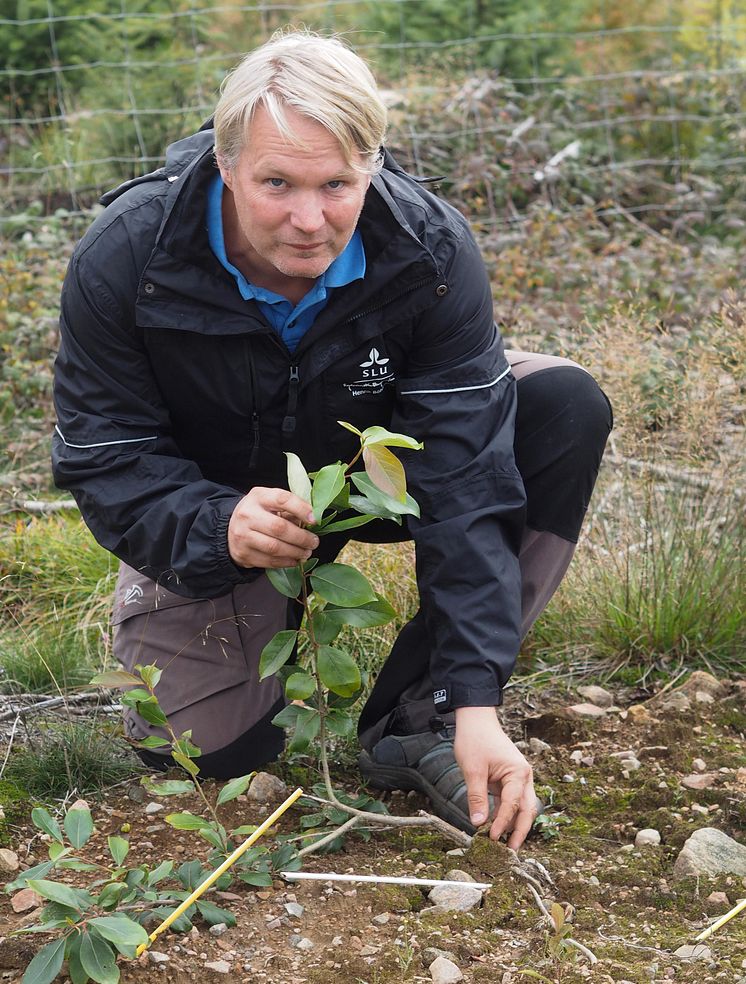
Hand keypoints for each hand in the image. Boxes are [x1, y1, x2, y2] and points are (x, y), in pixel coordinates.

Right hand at [228, 487, 318, 568]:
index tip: (315, 520)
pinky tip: (295, 560)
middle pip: (279, 528)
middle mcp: (247, 515)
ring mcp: (243, 536)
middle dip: (301, 537)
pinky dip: (286, 562)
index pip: (282, 499)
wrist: (231, 529)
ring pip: (274, 548)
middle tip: (314, 542)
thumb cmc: (259, 513)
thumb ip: (290, 508)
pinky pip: (269, 561)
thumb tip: (313, 520)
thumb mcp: (271, 502)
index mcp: (258, 496)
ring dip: (295, 552)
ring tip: (306, 552)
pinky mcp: (243, 554)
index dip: (301, 509)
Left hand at [454, 705, 536, 849]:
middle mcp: (524, 777)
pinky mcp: (509, 781)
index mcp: (518, 773)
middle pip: (527, 810)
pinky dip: (505, 815)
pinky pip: (511, 802)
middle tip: (511, 853)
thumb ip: (476, 797)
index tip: (492, 839)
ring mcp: (518, 779)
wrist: (476, 720)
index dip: (503, 824)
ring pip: (521, 808)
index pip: (513, 804)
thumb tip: (479, 823)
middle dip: (520, 832)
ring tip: (503, 845)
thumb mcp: (472, 770)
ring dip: (513, 825)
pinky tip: (496, 828)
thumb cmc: (475, 740)